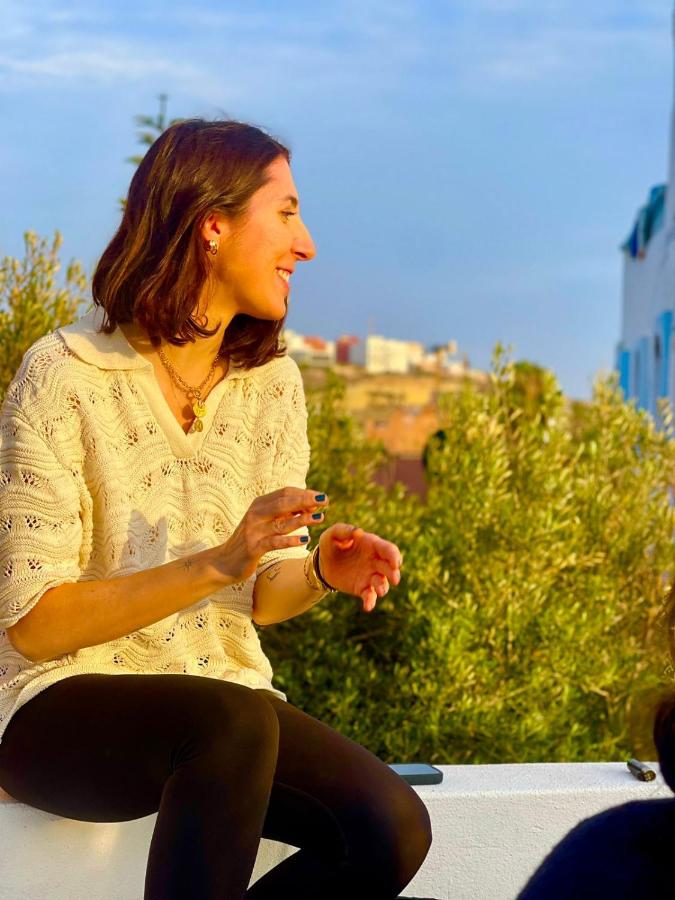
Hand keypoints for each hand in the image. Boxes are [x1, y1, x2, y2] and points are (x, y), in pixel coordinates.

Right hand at [209, 487, 328, 584]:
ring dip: (302, 520)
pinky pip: (275, 542)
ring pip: (281, 523)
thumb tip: (309, 507)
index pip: (284, 493)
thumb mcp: (264, 522)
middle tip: (325, 500)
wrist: (224, 561)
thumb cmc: (250, 540)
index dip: (304, 493)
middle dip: (306, 501)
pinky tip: (305, 539)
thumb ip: (282, 514)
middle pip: (284, 503)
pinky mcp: (253, 548)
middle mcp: (255, 514)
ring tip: (320, 518)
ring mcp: (254, 531)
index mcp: (259, 504)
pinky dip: (290, 540)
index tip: (321, 497)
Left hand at [318, 523, 402, 612]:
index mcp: (372, 545)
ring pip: (382, 582)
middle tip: (394, 578)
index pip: (388, 549)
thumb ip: (344, 530)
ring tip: (380, 591)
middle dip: (394, 573)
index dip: (394, 555)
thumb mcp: (333, 534)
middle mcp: (375, 561)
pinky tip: (367, 607)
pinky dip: (370, 601)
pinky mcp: (363, 588)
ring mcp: (371, 575)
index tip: (396, 562)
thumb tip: (358, 532)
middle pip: (390, 567)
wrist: (323, 563)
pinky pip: (370, 596)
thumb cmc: (331, 544)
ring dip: (383, 587)